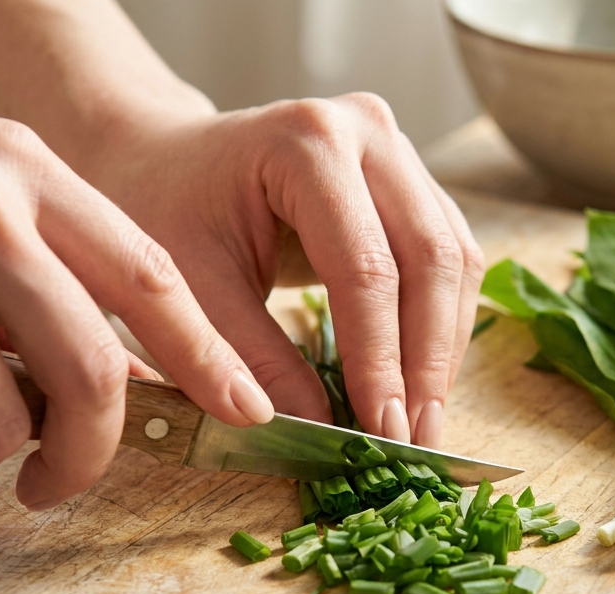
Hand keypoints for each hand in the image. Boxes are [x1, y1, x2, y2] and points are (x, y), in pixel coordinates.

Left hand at [78, 93, 485, 447]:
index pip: (365, 268)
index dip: (380, 359)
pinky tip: (419, 381)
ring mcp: (397, 151)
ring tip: (420, 422)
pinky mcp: (411, 181)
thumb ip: (250, 357)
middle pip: (431, 259)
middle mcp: (367, 133)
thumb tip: (317, 431)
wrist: (160, 156)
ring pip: (454, 260)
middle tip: (414, 439)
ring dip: (443, 348)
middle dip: (426, 360)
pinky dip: (439, 325)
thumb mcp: (187, 288)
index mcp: (307, 144)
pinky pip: (448, 259)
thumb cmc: (163, 209)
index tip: (382, 432)